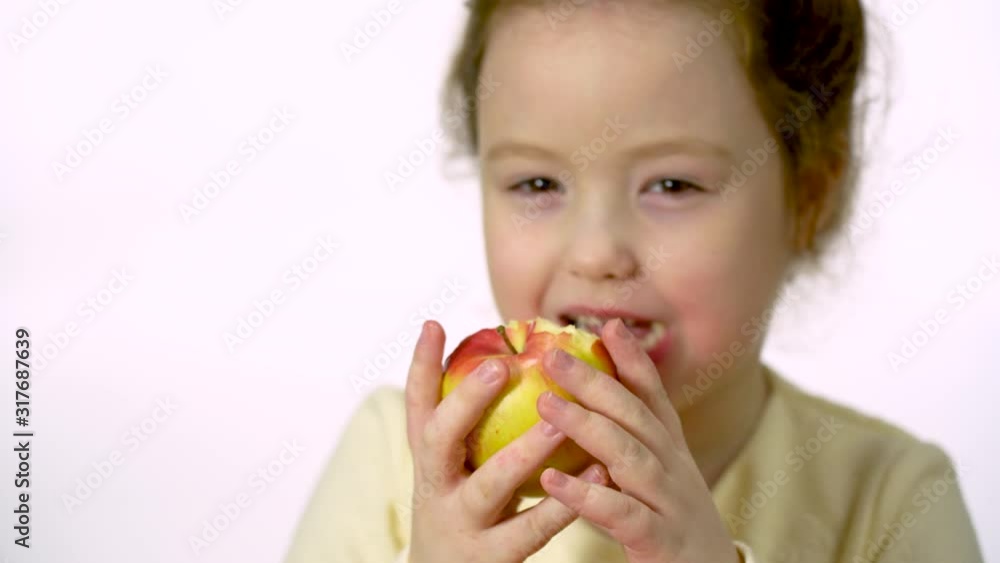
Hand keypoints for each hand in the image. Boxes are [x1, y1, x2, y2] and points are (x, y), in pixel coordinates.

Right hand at [404, 321, 610, 562]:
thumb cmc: (465, 515)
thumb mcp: (455, 471)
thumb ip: (469, 424)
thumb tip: (495, 355)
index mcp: (428, 463)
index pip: (417, 408)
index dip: (421, 366)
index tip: (435, 323)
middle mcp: (434, 489)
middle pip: (437, 439)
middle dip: (466, 400)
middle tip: (502, 365)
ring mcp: (460, 525)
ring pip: (489, 485)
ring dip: (523, 452)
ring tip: (557, 421)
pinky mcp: (490, 559)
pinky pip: (529, 530)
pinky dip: (562, 503)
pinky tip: (596, 473)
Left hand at [535, 318, 740, 562]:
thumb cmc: (672, 527)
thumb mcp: (658, 479)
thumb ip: (628, 444)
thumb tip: (584, 411)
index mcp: (671, 452)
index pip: (654, 398)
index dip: (633, 360)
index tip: (607, 325)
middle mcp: (674, 469)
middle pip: (635, 416)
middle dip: (595, 381)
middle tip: (554, 355)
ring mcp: (670, 503)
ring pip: (628, 455)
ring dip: (586, 426)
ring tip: (545, 404)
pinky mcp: (660, 540)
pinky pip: (621, 512)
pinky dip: (586, 494)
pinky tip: (551, 480)